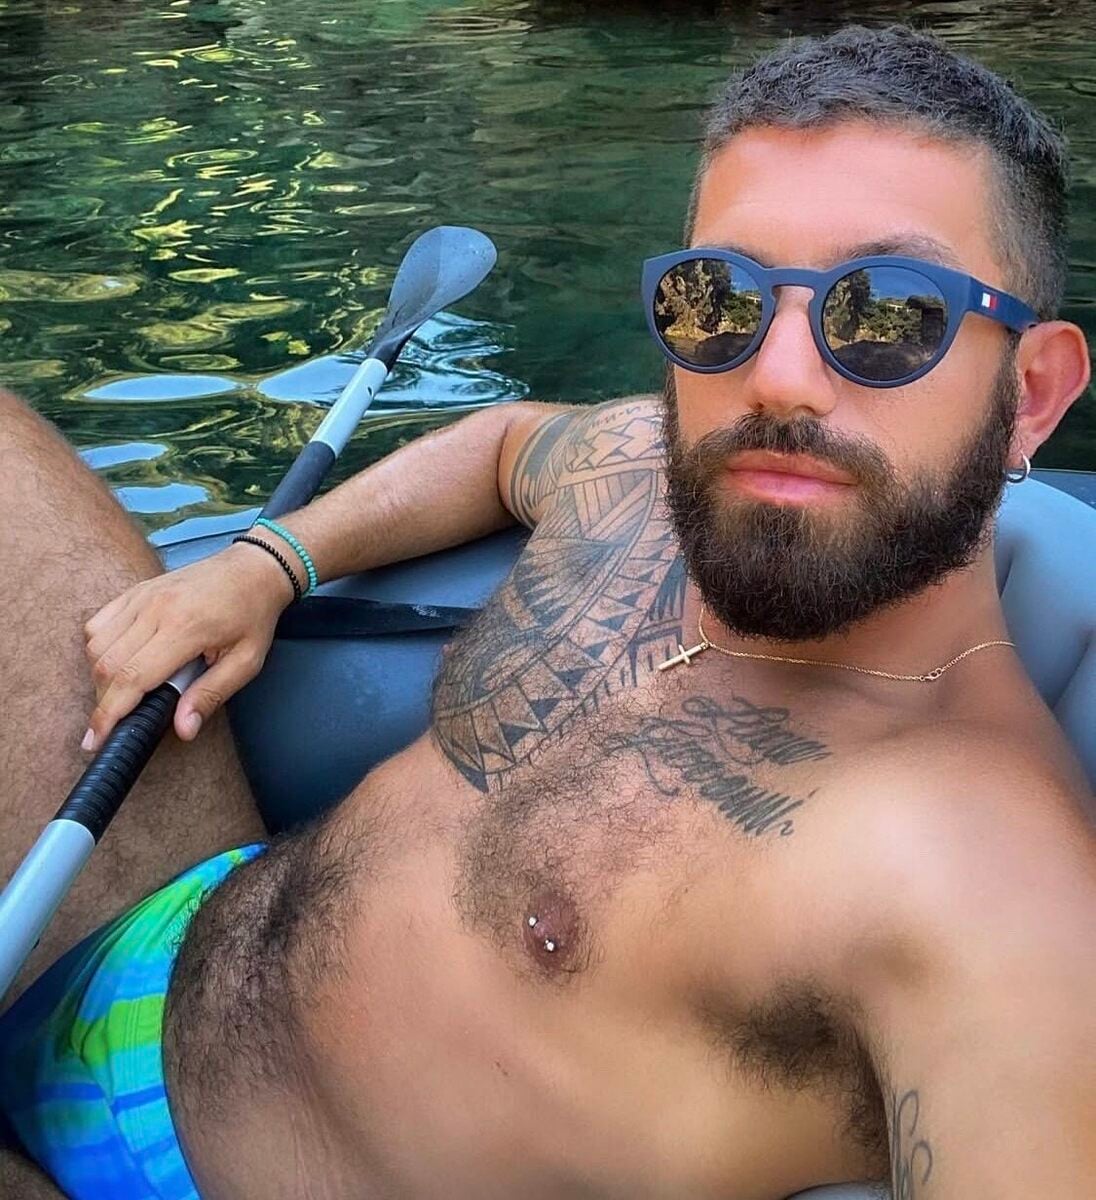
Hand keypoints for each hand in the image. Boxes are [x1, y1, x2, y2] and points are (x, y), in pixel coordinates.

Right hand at [83, 542, 295, 749]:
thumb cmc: (253, 616)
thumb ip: (211, 695)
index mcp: (185, 628)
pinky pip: (98, 623)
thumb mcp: (246, 662)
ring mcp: (142, 597)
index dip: (109, 714)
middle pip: (107, 665)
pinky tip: (120, 661)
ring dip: (101, 677)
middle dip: (104, 702)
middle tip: (115, 723)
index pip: (132, 677)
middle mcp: (155, 609)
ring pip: (96, 645)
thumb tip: (183, 729)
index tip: (96, 740)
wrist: (253, 569)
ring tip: (125, 693)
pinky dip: (99, 649)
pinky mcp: (136, 591)